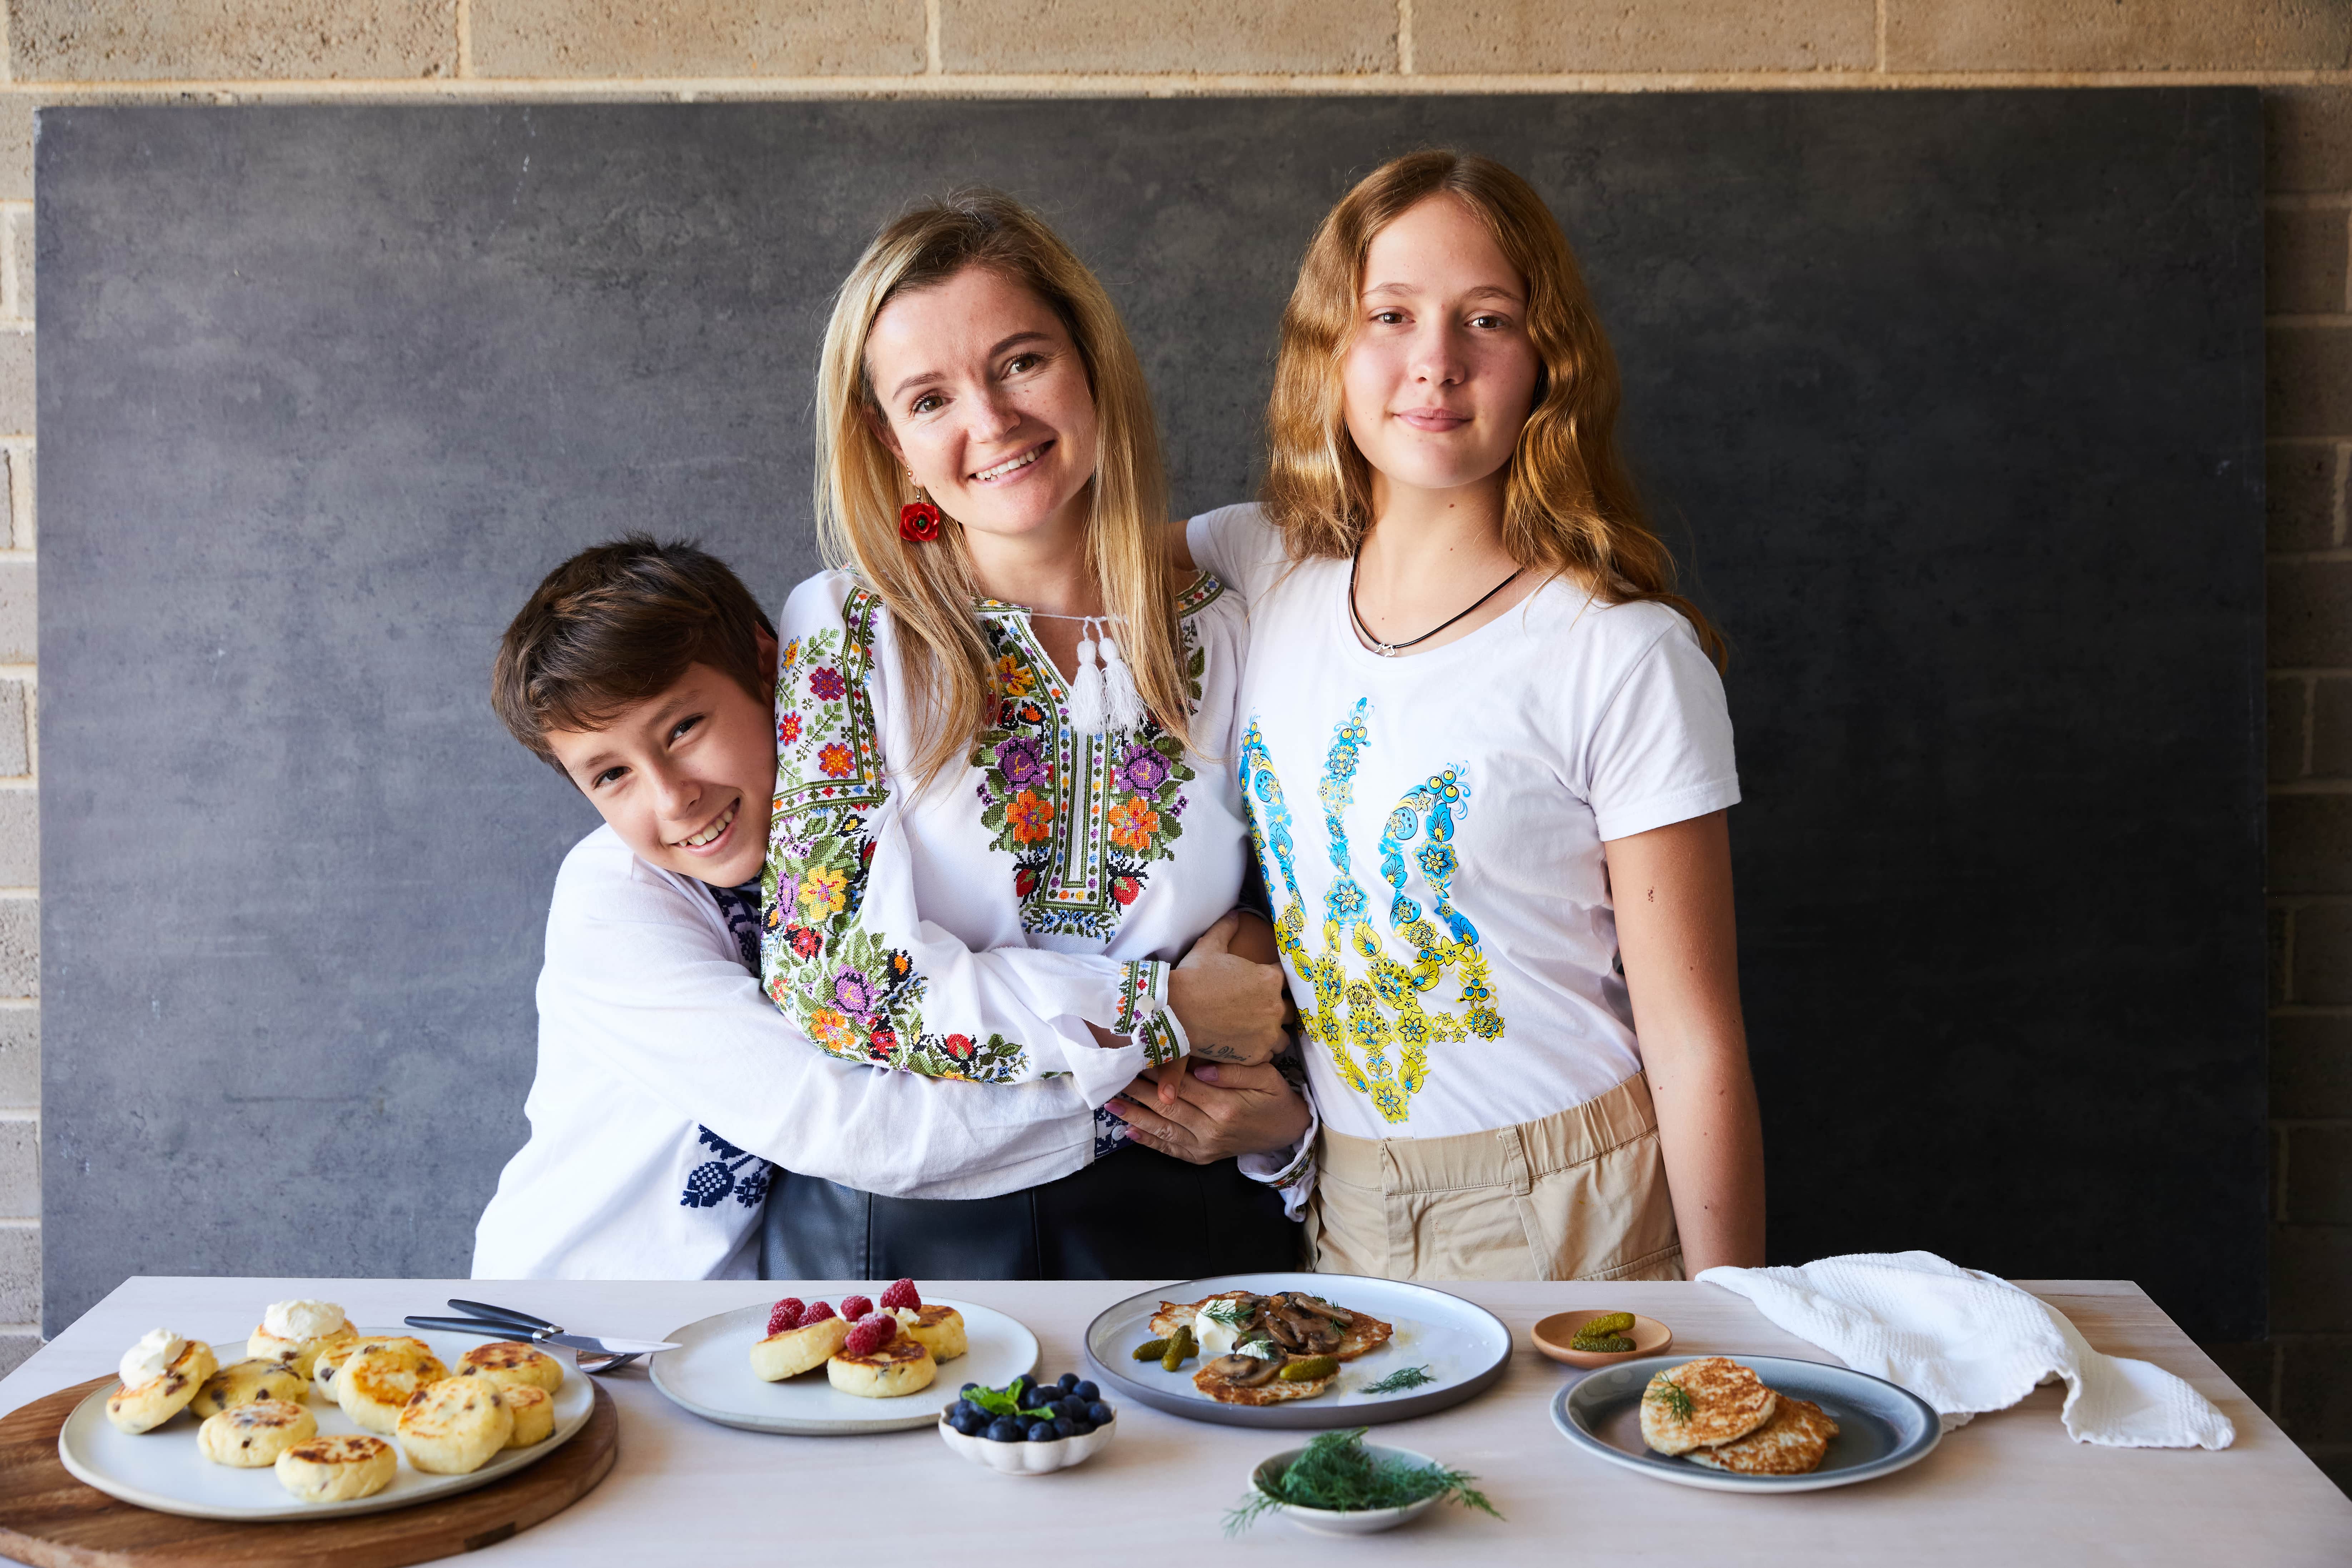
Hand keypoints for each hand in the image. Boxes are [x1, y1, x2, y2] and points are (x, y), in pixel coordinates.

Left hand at [1106, 1060, 1310, 1165]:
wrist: (1288, 1132)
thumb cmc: (1275, 1098)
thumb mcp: (1265, 1076)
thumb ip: (1233, 1071)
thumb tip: (1199, 1067)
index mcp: (1225, 1106)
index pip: (1182, 1085)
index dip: (1157, 1072)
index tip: (1135, 1056)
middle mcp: (1211, 1129)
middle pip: (1167, 1106)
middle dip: (1138, 1091)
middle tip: (1113, 1076)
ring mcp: (1205, 1146)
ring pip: (1163, 1129)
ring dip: (1135, 1115)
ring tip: (1111, 1103)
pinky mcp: (1202, 1157)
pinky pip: (1170, 1149)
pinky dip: (1148, 1141)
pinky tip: (1128, 1131)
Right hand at [1166, 912, 1287, 1065]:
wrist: (1174, 1011)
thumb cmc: (1192, 977)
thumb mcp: (1209, 946)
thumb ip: (1227, 928)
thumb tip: (1236, 913)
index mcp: (1270, 979)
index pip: (1285, 978)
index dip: (1273, 981)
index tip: (1262, 985)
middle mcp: (1275, 1007)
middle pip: (1289, 1009)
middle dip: (1276, 1007)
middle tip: (1258, 1008)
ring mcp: (1267, 1033)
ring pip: (1283, 1035)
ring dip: (1273, 1031)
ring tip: (1256, 1029)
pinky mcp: (1256, 1055)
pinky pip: (1268, 1054)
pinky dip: (1260, 1049)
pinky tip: (1246, 1044)